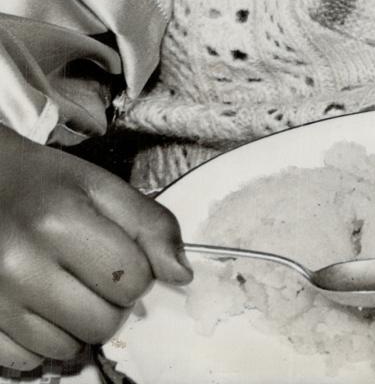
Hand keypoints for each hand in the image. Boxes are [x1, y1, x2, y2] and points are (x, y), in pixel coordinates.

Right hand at [0, 126, 191, 370]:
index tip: (119, 253)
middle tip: (91, 271)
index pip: (133, 280)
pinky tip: (38, 306)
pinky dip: (41, 341)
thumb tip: (181, 275)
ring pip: (67, 349)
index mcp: (59, 222)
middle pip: (102, 323)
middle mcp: (21, 266)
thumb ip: (149, 224)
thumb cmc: (45, 183)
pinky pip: (29, 362)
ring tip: (63, 285)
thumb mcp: (101, 186)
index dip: (137, 269)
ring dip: (76, 324)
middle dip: (109, 301)